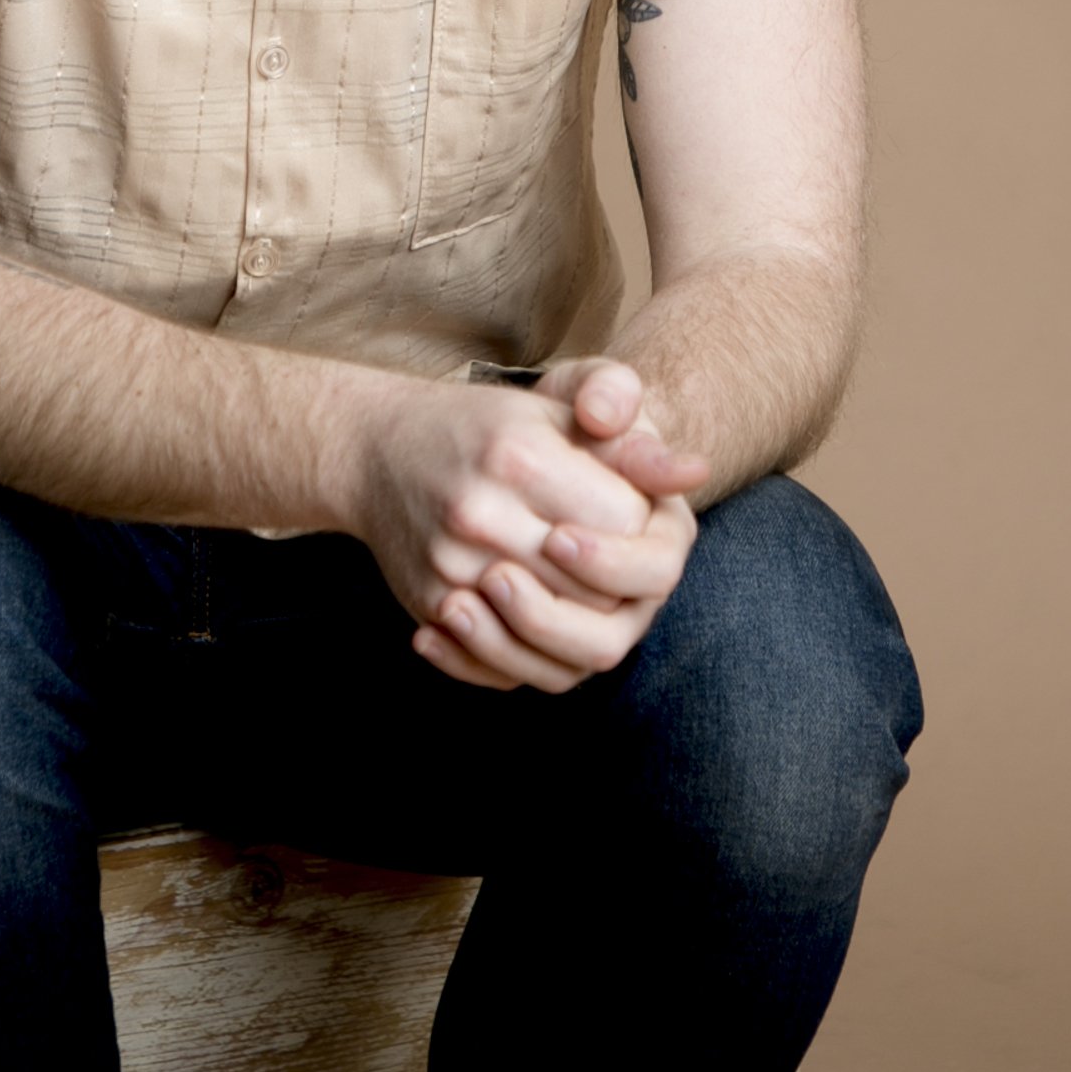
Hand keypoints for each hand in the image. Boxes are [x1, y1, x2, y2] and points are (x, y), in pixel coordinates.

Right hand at [349, 375, 664, 690]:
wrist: (376, 448)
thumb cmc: (485, 424)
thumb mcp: (557, 408)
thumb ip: (627, 443)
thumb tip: (693, 473)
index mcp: (520, 456)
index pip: (621, 527)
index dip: (641, 532)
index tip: (630, 518)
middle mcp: (481, 514)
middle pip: (593, 593)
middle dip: (619, 589)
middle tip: (612, 567)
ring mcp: (451, 567)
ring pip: (551, 642)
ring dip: (580, 632)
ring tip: (580, 602)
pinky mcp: (430, 606)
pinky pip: (500, 664)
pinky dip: (530, 658)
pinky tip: (536, 630)